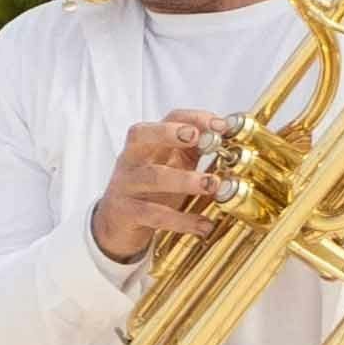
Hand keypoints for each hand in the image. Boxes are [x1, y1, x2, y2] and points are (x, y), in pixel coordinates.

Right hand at [90, 110, 233, 266]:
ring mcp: (126, 185)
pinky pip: (154, 214)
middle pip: (141, 135)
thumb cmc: (149, 191)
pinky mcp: (126, 212)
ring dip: (185, 179)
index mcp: (147, 144)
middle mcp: (132, 159)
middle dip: (170, 133)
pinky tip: (204, 225)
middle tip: (197, 138)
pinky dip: (181, 220)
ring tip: (212, 184)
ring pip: (152, 176)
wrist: (115, 225)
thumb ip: (195, 150)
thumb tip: (229, 137)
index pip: (167, 119)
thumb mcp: (171, 165)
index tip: (220, 126)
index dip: (193, 118)